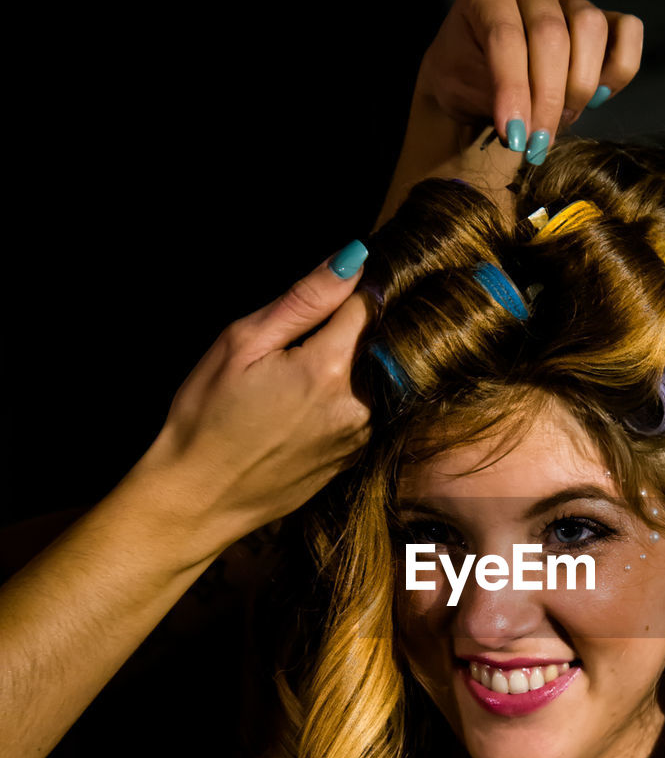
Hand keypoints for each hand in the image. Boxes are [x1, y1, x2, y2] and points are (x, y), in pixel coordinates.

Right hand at [136, 244, 373, 556]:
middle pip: (372, 343)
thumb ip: (304, 300)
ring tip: (286, 388)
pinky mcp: (354, 458)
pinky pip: (361, 412)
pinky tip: (296, 413)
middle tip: (289, 353)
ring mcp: (359, 437)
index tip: (317, 304)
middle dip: (341, 336)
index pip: (366, 305)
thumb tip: (352, 260)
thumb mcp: (241, 344)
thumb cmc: (206, 417)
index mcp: (329, 369)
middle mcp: (359, 406)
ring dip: (341, 370)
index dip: (343, 295)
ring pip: (368, 378)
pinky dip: (339, 402)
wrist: (199, 497)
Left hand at [417, 0, 643, 158]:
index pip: (506, 36)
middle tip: (537, 144)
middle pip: (551, 36)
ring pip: (590, 30)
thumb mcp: (460, 88)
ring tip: (557, 122)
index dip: (513, 91)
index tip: (515, 137)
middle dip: (547, 100)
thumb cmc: (465, 79)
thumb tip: (525, 130)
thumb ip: (490, 98)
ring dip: (579, 88)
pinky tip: (596, 97)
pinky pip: (627, 32)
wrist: (476, 77)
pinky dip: (618, 69)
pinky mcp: (601, 17)